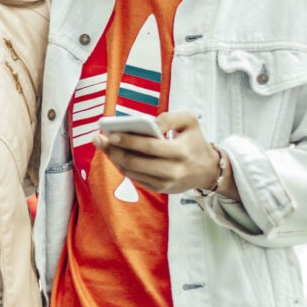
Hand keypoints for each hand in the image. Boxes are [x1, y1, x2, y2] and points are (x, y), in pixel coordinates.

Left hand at [93, 111, 235, 197]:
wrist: (208, 170)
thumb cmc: (195, 141)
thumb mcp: (190, 121)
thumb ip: (169, 117)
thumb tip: (148, 123)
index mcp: (180, 152)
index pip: (150, 147)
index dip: (128, 141)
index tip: (111, 134)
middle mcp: (173, 171)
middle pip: (136, 162)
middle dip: (113, 151)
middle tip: (98, 138)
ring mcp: (165, 183)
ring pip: (132, 172)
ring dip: (114, 158)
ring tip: (102, 145)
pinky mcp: (159, 190)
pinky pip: (135, 178)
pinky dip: (122, 166)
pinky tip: (113, 155)